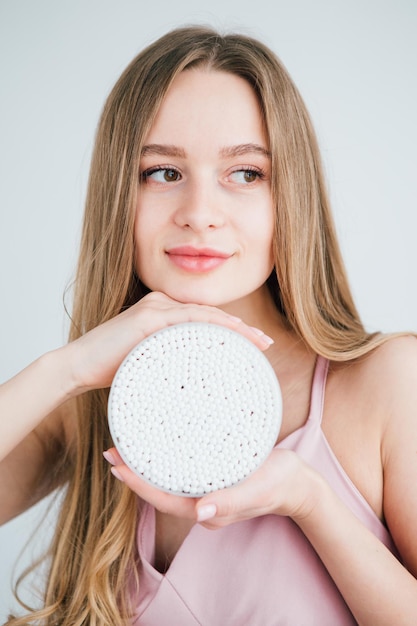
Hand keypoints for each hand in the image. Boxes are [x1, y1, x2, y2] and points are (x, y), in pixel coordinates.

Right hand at [65, 291, 273, 393]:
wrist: (78, 366)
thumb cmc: (111, 369)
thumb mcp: (148, 364)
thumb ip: (170, 363)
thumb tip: (193, 385)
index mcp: (163, 314)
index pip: (205, 319)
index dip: (233, 330)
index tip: (255, 345)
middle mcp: (161, 305)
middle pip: (211, 315)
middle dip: (242, 329)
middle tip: (266, 344)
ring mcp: (155, 307)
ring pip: (205, 314)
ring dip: (235, 327)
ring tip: (258, 341)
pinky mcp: (148, 317)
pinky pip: (189, 319)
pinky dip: (214, 326)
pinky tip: (233, 335)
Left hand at [104, 445, 320, 526]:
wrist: (298, 482)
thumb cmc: (279, 484)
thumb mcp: (258, 489)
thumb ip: (232, 501)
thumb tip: (200, 512)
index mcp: (208, 510)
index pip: (163, 499)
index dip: (138, 484)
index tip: (116, 465)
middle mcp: (202, 504)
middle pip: (160, 490)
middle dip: (135, 473)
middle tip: (112, 448)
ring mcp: (207, 493)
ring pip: (169, 481)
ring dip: (147, 465)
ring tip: (128, 445)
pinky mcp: (214, 479)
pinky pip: (183, 471)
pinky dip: (166, 459)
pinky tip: (160, 444)